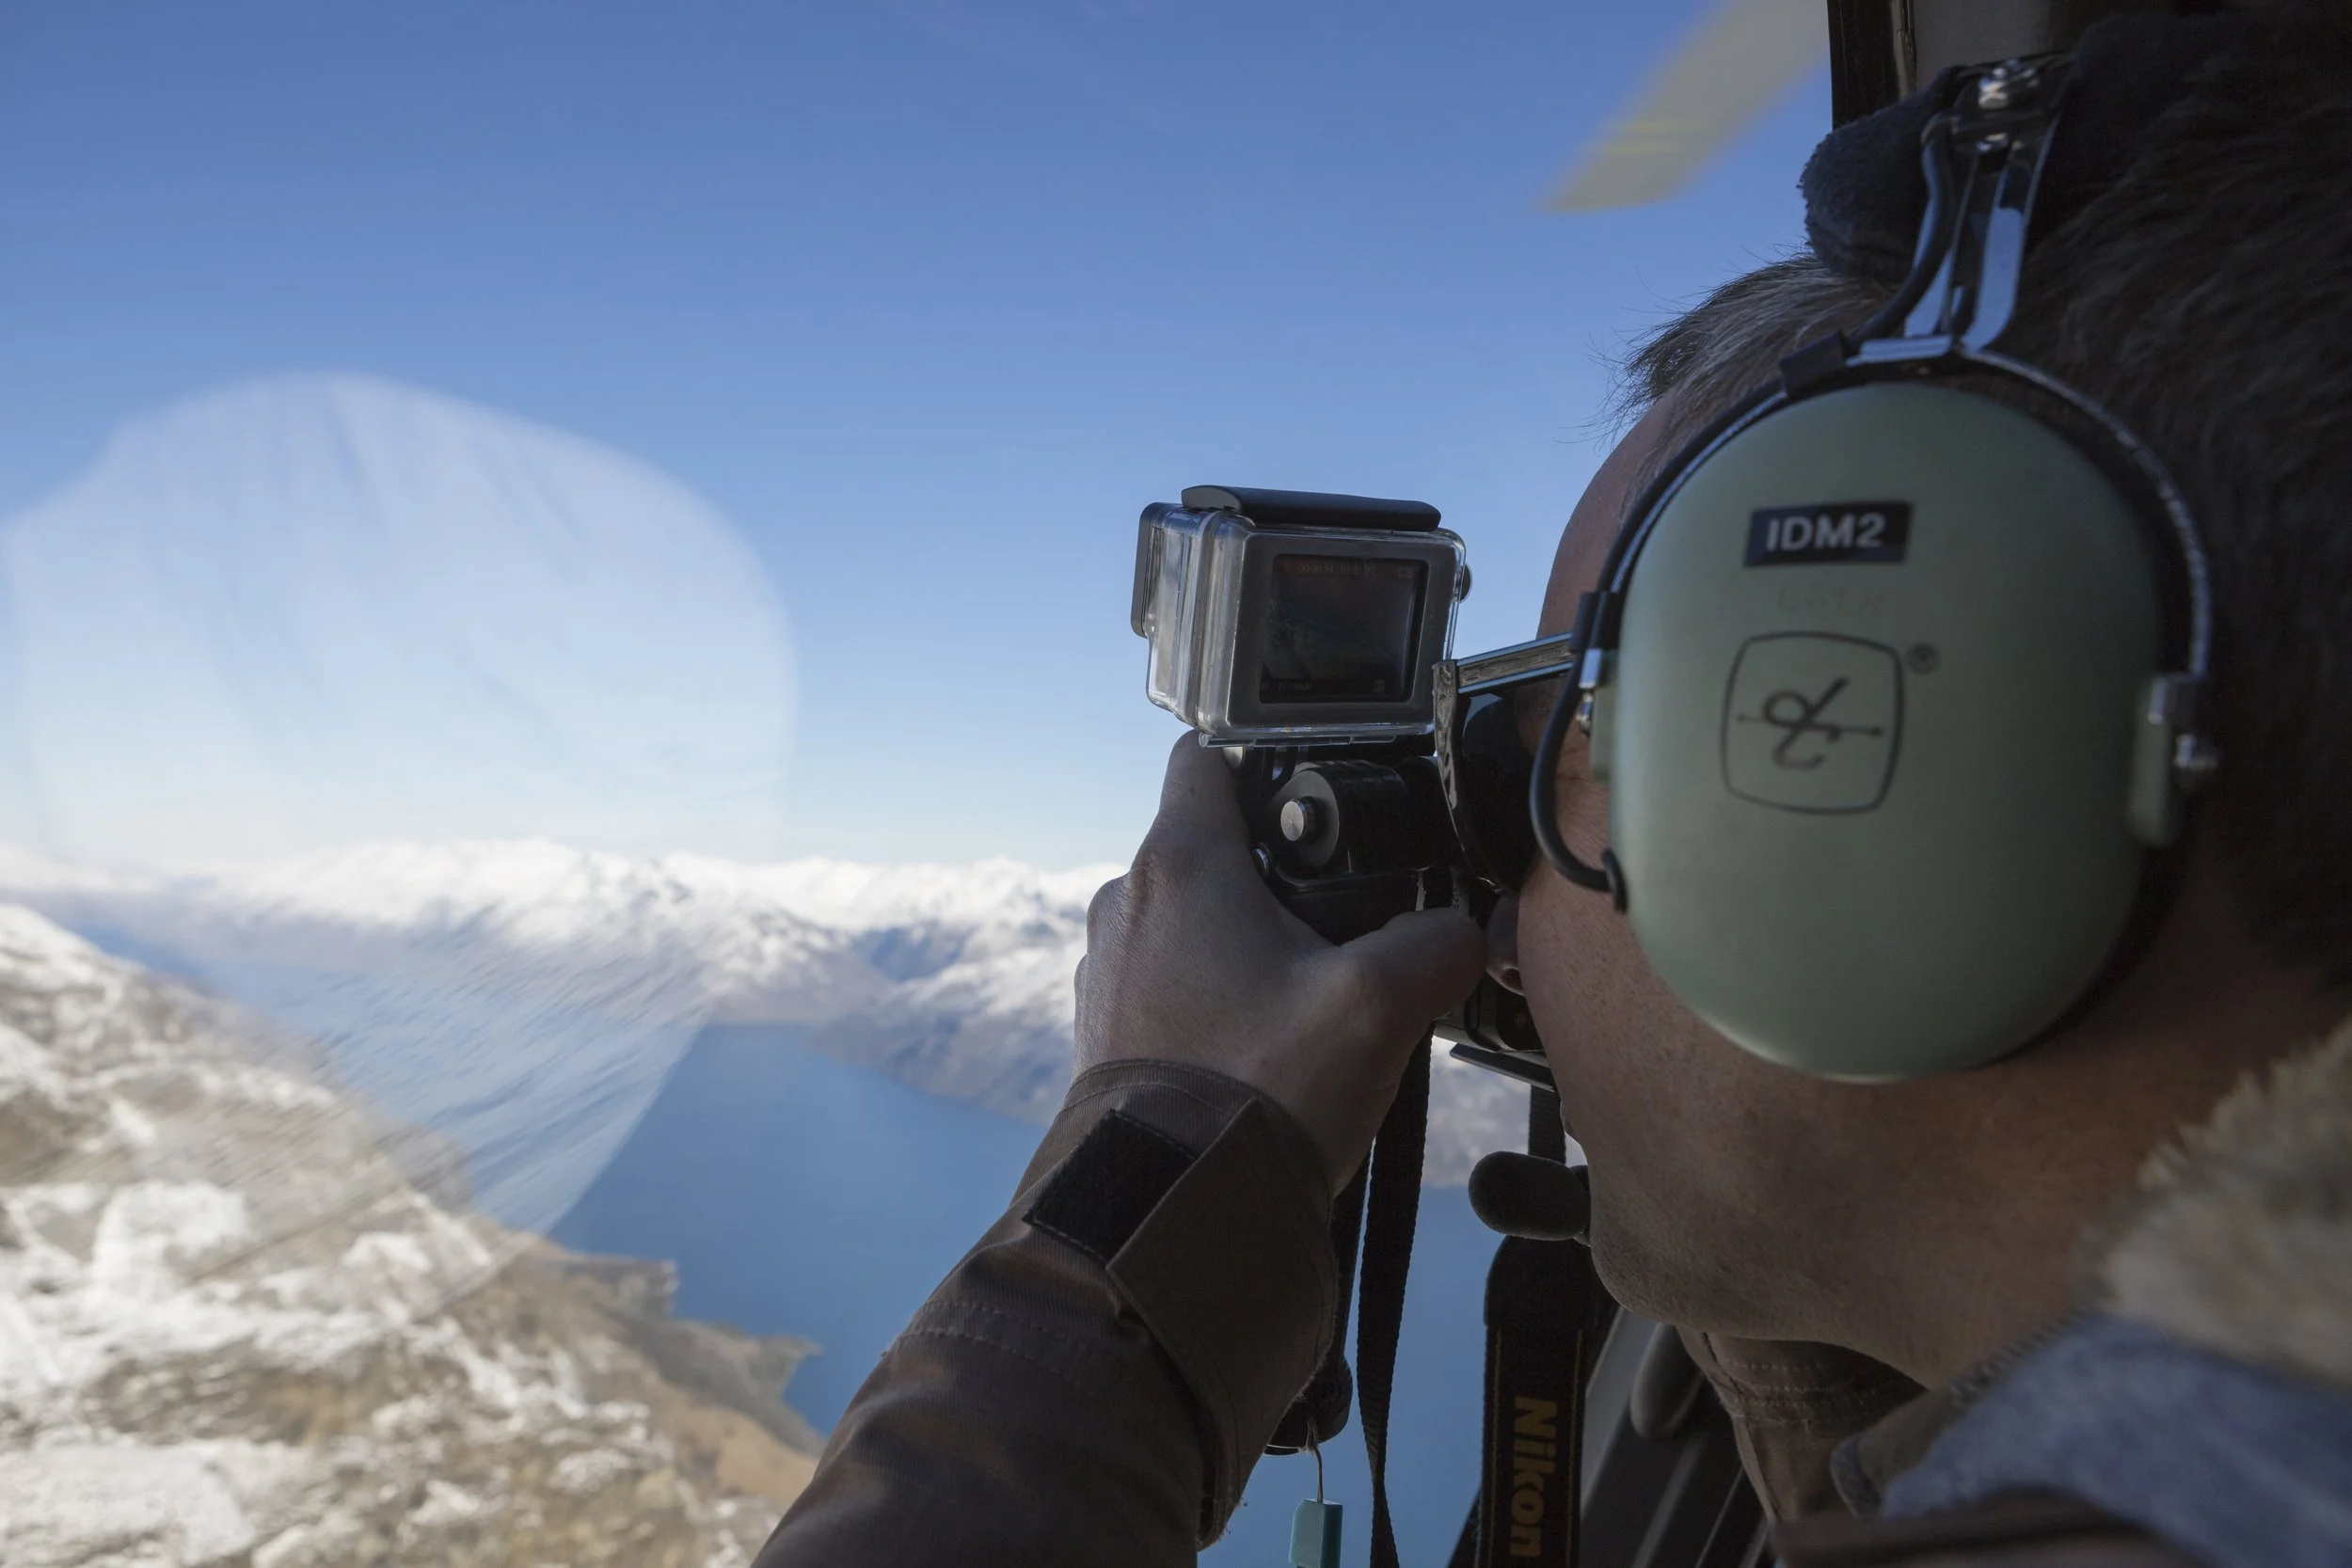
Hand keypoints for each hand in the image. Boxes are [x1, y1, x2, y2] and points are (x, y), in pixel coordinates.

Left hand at [1076, 737, 1487, 1192]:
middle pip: (1211, 847)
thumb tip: (1460, 933)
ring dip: (1247, 948)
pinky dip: (1216, 1002)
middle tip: (1344, 927)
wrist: (1172, 1214)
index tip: (1319, 795)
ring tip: (1311, 1004)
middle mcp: (1127, 905)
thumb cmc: (1260, 1092)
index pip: (1207, 754)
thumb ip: (1436, 944)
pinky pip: (1170, 987)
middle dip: (1277, 876)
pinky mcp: (1106, 1034)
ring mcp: (1108, 971)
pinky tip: (1268, 1051)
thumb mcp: (1380, 1004)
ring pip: (1192, 923)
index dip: (1267, 758)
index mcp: (1179, 865)